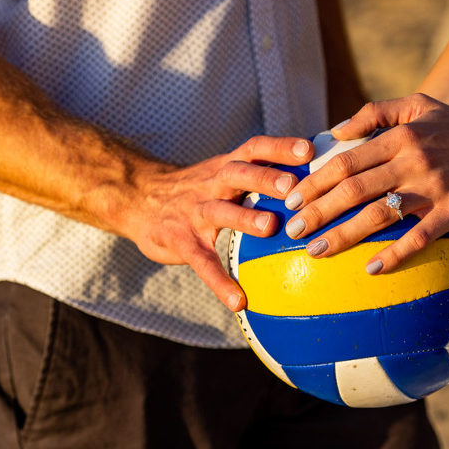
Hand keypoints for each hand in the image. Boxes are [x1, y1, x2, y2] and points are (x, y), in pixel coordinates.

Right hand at [123, 136, 313, 310]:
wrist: (137, 198)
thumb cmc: (197, 188)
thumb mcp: (223, 171)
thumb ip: (258, 172)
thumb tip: (311, 177)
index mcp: (227, 166)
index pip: (255, 149)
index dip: (280, 147)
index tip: (309, 151)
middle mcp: (212, 184)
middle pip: (239, 174)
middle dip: (266, 178)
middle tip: (293, 186)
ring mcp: (195, 212)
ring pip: (220, 211)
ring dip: (245, 217)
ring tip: (270, 227)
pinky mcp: (181, 241)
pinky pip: (201, 262)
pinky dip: (219, 282)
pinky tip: (238, 301)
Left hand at [283, 93, 448, 273]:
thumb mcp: (419, 106)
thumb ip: (375, 113)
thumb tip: (336, 131)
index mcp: (400, 137)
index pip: (346, 161)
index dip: (314, 182)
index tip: (290, 199)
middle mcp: (412, 161)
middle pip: (354, 189)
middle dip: (318, 211)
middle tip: (293, 230)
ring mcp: (433, 187)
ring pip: (379, 214)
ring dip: (343, 235)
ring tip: (316, 252)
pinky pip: (419, 236)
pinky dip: (394, 254)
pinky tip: (371, 268)